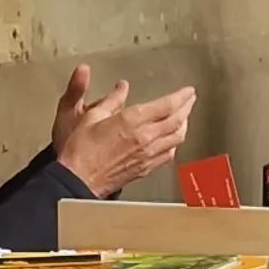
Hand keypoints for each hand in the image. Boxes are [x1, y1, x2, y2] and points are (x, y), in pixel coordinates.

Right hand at [50, 67, 200, 196]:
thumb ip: (111, 100)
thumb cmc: (81, 151)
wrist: (78, 179)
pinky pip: (168, 154)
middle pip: (177, 120)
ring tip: (184, 117)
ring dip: (184, 125)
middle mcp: (144, 138)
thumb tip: (122, 88)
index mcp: (132, 121)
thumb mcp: (91, 116)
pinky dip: (175, 143)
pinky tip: (172, 140)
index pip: (166, 106)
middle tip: (190, 99)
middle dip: (187, 107)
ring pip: (177, 138)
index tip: (187, 91)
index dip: (181, 96)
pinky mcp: (145, 168)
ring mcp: (147, 155)